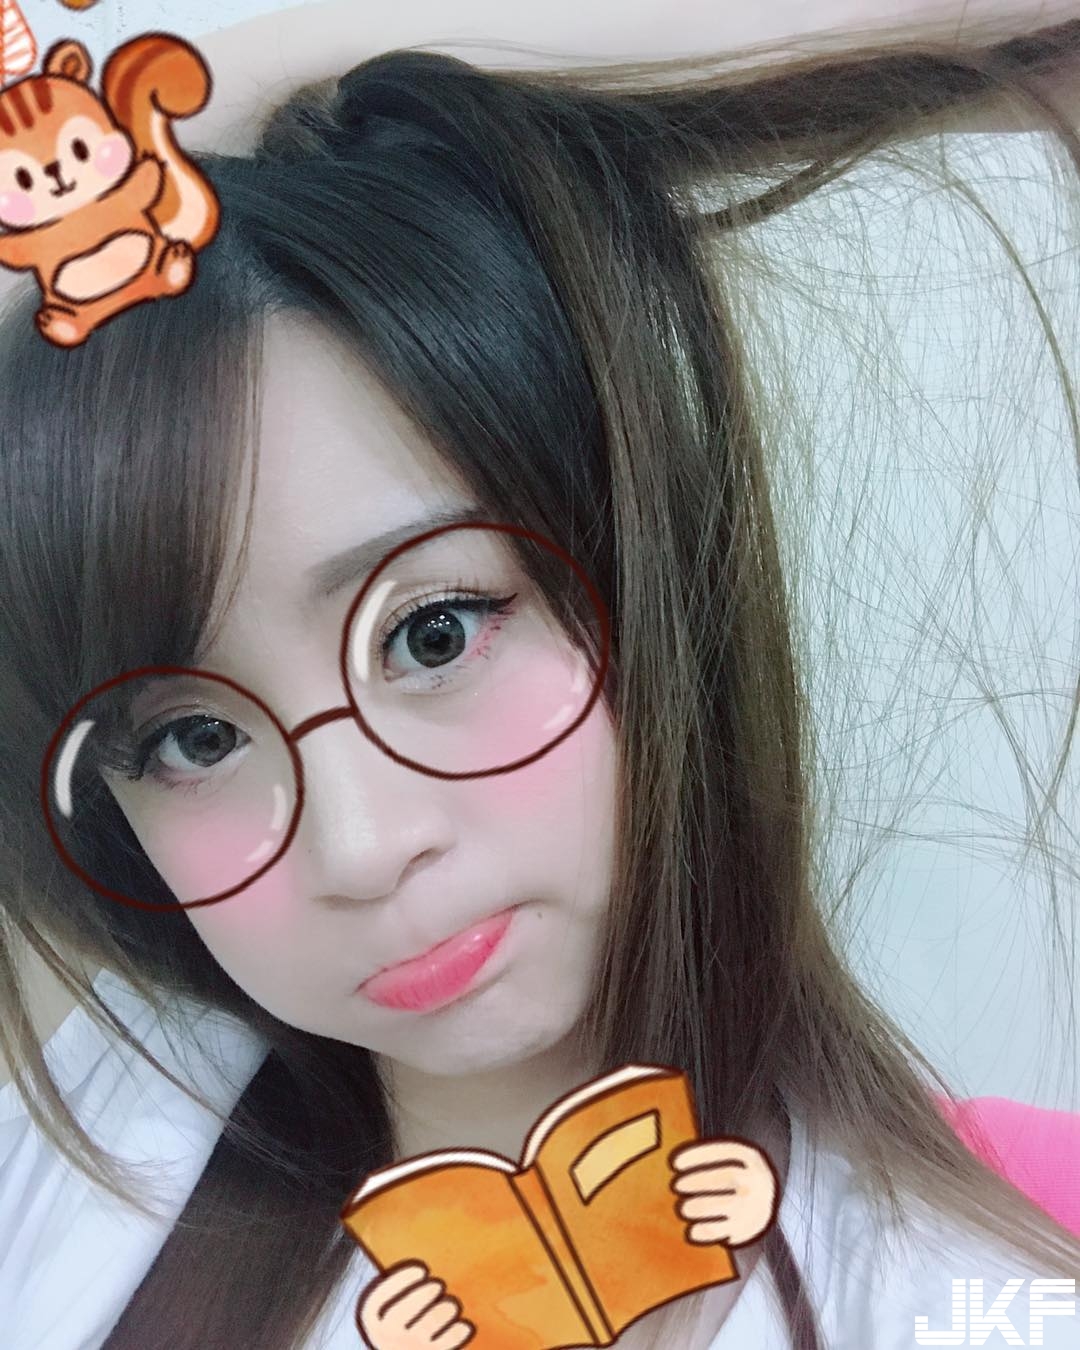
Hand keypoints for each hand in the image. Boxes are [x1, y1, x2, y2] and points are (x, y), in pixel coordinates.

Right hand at [356, 1261, 474, 1348]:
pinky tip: (465, 1325)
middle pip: (400, 1314)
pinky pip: (444, 1345)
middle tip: (438, 1285)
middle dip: (421, 1296)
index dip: (399, 1281)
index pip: (377, 1300)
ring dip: (440, 1313)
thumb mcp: (395, 1310)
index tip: (421, 1269)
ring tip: (452, 1304)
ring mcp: (407, 1349)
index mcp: (373, 1322)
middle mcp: (385, 1338)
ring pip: (424, 1328)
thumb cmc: (408, 1322)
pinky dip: (455, 1334)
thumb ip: (401, 1290)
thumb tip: (417, 1246)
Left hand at [669, 1137, 778, 1246]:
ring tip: (684, 1208)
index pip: (724, 1152)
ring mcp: (753, 1204)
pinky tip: (693, 1231)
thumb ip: (710, 1157)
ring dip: (699, 1207)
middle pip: (726, 1177)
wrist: (769, 1200)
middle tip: (677, 1185)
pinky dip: (705, 1231)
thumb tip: (674, 1162)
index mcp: (749, 1158)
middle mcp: (755, 1180)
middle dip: (697, 1181)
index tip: (675, 1163)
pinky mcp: (748, 1228)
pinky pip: (724, 1230)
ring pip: (724, 1204)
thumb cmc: (738, 1175)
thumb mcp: (733, 1159)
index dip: (697, 1156)